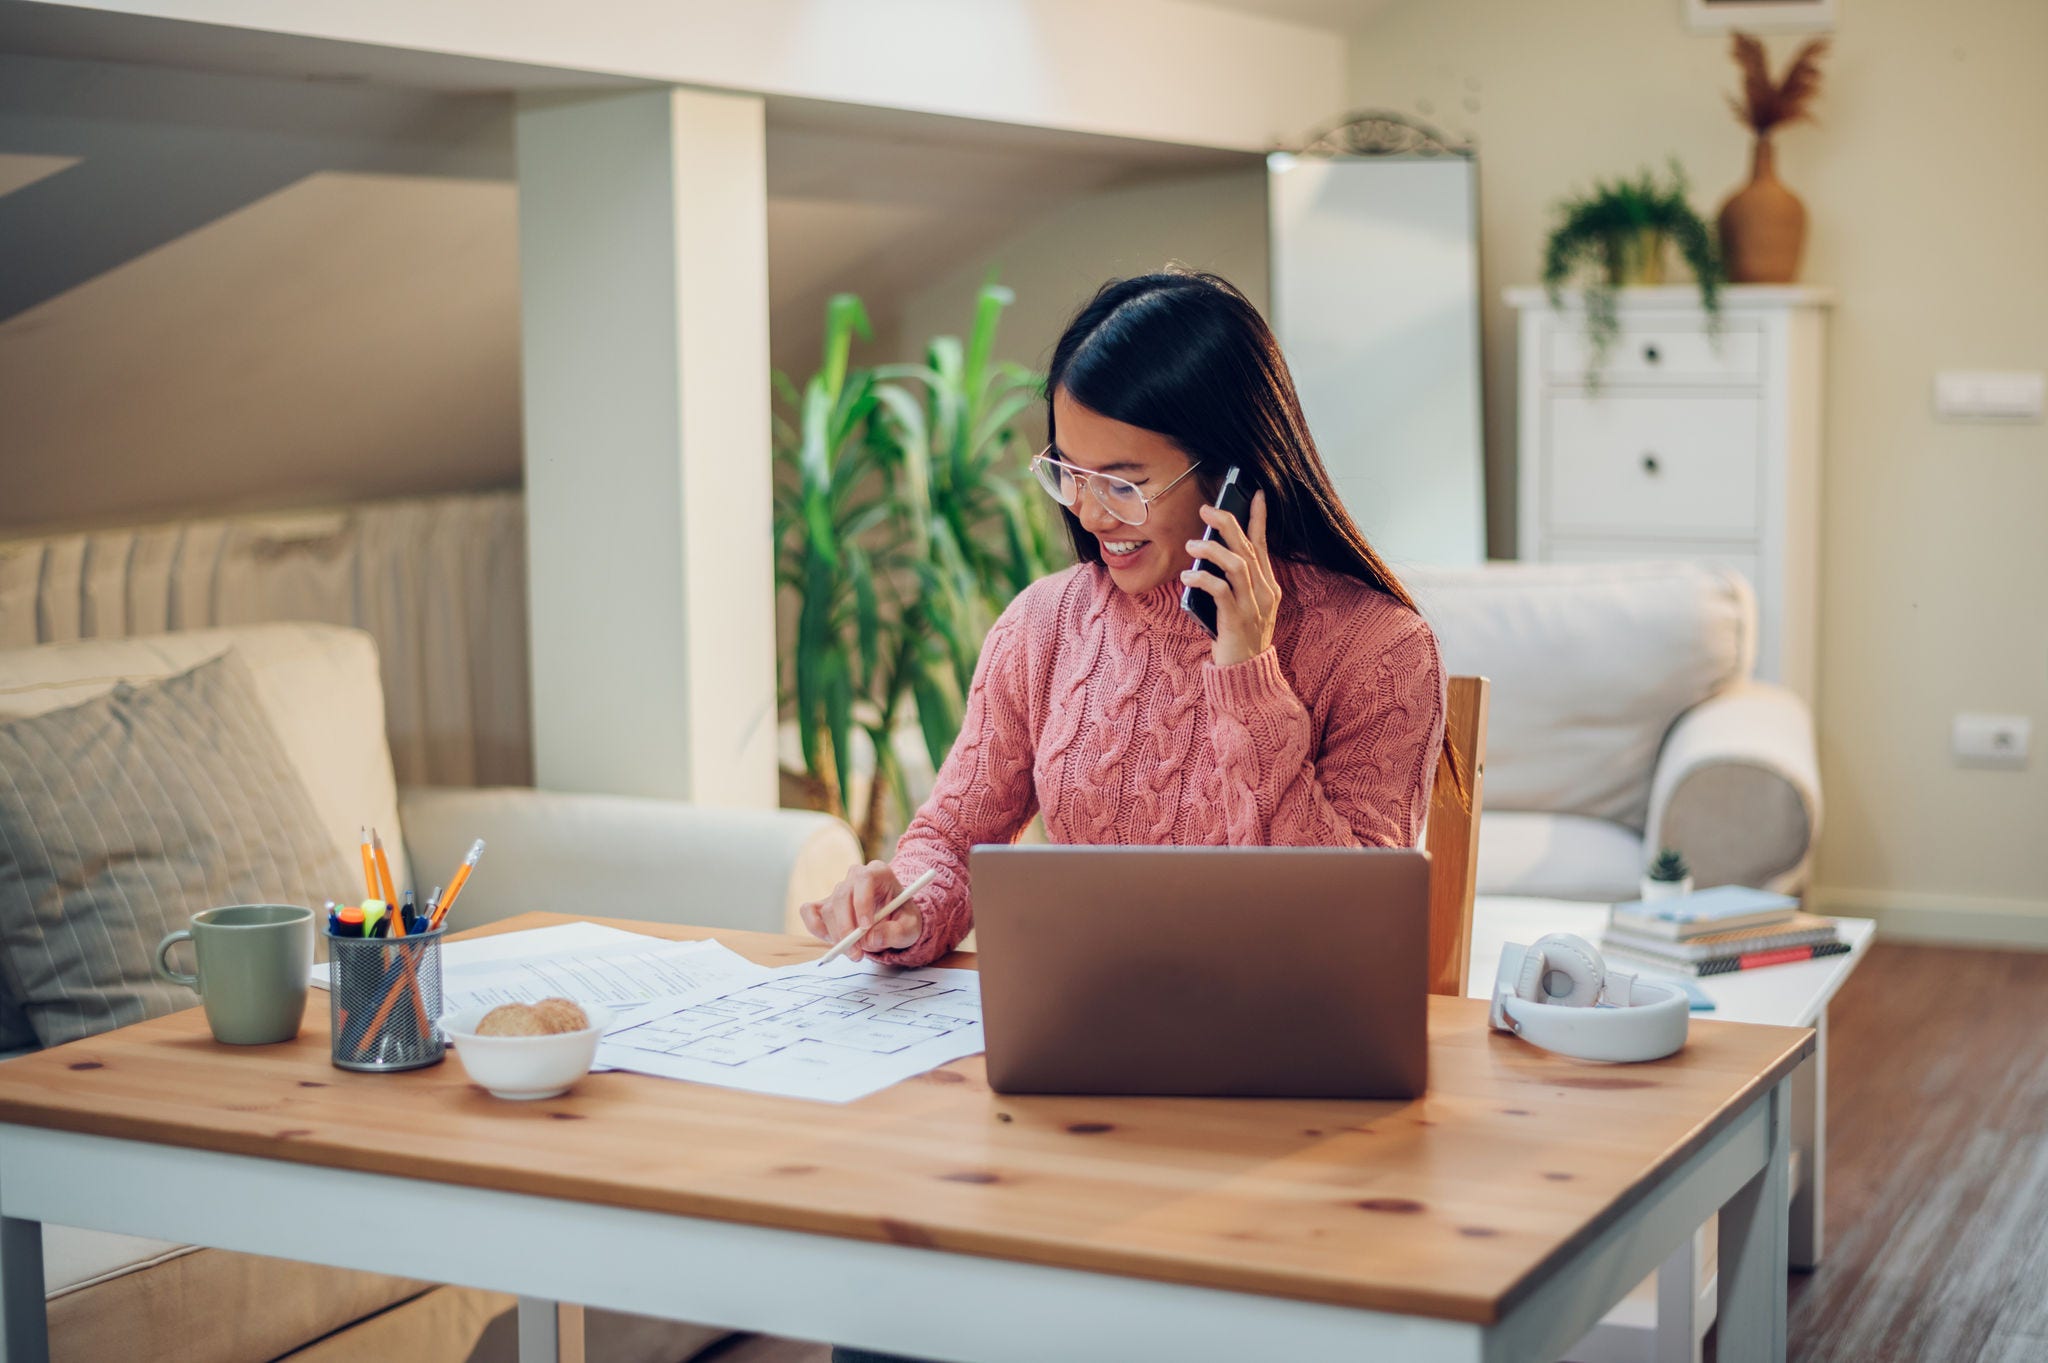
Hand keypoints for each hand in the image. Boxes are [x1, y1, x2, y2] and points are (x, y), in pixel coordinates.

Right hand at [797, 860, 923, 962]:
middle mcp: (856, 876)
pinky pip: (809, 912)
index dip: (862, 902)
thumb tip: (871, 939)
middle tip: (857, 953)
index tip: (866, 927)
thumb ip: (896, 933)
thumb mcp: (910, 928)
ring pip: (828, 910)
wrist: (893, 922)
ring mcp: (838, 890)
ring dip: (837, 935)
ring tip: (855, 953)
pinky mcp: (824, 904)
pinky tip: (831, 941)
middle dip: (847, 928)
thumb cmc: (902, 920)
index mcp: (879, 873)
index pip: (864, 879)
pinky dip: (815, 928)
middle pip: (841, 896)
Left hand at [1181, 490, 1279, 668]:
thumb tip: (1208, 553)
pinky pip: (1221, 591)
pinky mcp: (1237, 620)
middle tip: (1207, 508)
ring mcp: (1253, 606)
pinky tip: (1188, 574)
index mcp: (1269, 586)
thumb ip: (1232, 582)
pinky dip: (1203, 578)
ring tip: (1191, 542)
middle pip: (1248, 548)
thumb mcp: (1241, 606)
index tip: (1255, 494)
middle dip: (1228, 524)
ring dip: (1213, 549)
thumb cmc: (1238, 638)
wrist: (1247, 676)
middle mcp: (1265, 592)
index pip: (1264, 545)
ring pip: (1237, 565)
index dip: (1259, 518)